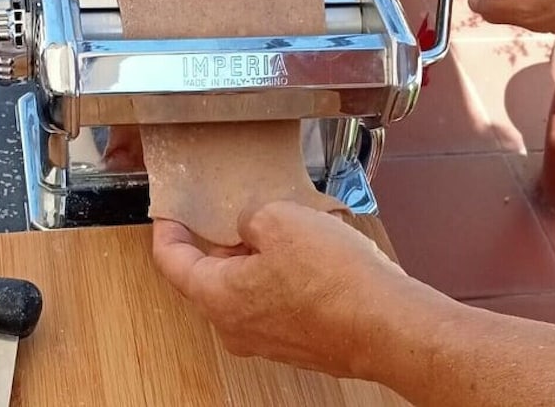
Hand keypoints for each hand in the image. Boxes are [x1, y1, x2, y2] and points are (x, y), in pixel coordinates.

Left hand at [152, 200, 407, 377]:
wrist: (387, 325)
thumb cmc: (335, 282)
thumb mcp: (278, 219)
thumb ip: (248, 217)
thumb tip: (249, 223)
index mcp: (217, 298)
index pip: (172, 263)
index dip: (167, 232)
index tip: (168, 215)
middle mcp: (236, 327)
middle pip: (210, 276)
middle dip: (221, 241)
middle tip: (233, 213)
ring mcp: (268, 339)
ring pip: (247, 288)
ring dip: (257, 257)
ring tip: (283, 228)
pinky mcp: (298, 341)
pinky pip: (277, 301)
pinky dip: (282, 276)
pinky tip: (309, 255)